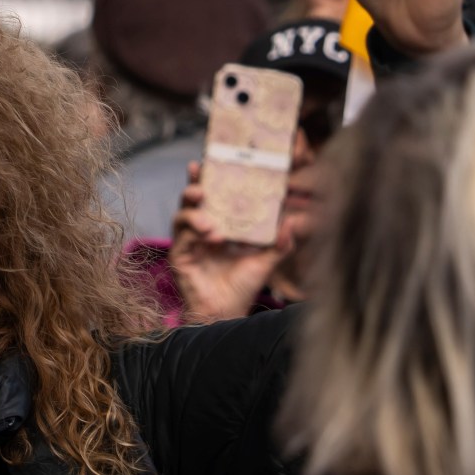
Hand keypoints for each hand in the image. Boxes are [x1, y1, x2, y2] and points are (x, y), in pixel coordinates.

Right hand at [167, 161, 283, 323]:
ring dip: (195, 215)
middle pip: (191, 199)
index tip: (209, 160)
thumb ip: (280, 243)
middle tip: (202, 184)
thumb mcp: (265, 261)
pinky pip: (181, 238)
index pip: (212, 196)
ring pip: (182, 215)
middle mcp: (200, 229)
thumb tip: (294, 221)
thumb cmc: (242, 286)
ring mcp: (187, 242)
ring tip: (212, 226)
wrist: (226, 314)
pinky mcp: (179, 256)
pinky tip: (212, 238)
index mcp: (218, 224)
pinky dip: (195, 234)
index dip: (208, 178)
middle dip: (194, 186)